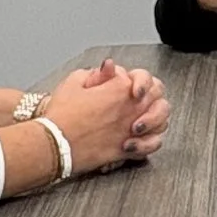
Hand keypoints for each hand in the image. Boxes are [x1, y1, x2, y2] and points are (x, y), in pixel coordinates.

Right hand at [40, 59, 170, 175]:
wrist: (54, 144)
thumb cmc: (61, 115)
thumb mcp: (74, 82)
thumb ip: (96, 72)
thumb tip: (109, 67)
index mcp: (120, 88)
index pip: (143, 77)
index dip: (136, 79)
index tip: (125, 84)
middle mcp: (131, 108)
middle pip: (158, 96)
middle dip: (151, 94)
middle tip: (140, 98)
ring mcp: (132, 129)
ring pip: (162, 120)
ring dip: (156, 117)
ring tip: (143, 117)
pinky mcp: (127, 150)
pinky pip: (152, 145)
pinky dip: (151, 141)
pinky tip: (143, 137)